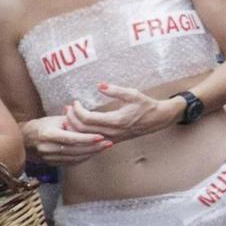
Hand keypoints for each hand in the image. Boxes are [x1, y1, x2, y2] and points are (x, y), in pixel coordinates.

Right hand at [25, 112, 114, 165]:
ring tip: (104, 147)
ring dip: (91, 153)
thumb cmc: (43, 125)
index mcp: (48, 134)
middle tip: (108, 143)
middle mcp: (47, 148)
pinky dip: (83, 158)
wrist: (25, 139)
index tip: (101, 136)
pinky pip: (70, 162)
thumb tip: (88, 117)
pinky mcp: (52, 164)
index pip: (71, 138)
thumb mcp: (55, 119)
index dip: (87, 139)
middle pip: (75, 150)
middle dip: (93, 147)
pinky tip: (93, 153)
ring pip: (74, 158)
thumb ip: (71, 120)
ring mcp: (49, 158)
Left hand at [65, 84, 179, 143]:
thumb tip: (100, 85)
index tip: (75, 102)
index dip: (78, 110)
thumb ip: (115, 90)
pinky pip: (92, 140)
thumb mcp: (133, 94)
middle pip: (83, 130)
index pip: (88, 119)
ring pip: (86, 137)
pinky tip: (78, 126)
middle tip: (68, 108)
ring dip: (75, 127)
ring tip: (69, 116)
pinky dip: (82, 134)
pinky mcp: (112, 140)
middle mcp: (112, 132)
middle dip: (72, 119)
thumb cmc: (146, 106)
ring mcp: (112, 138)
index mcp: (116, 121)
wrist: (158, 119)